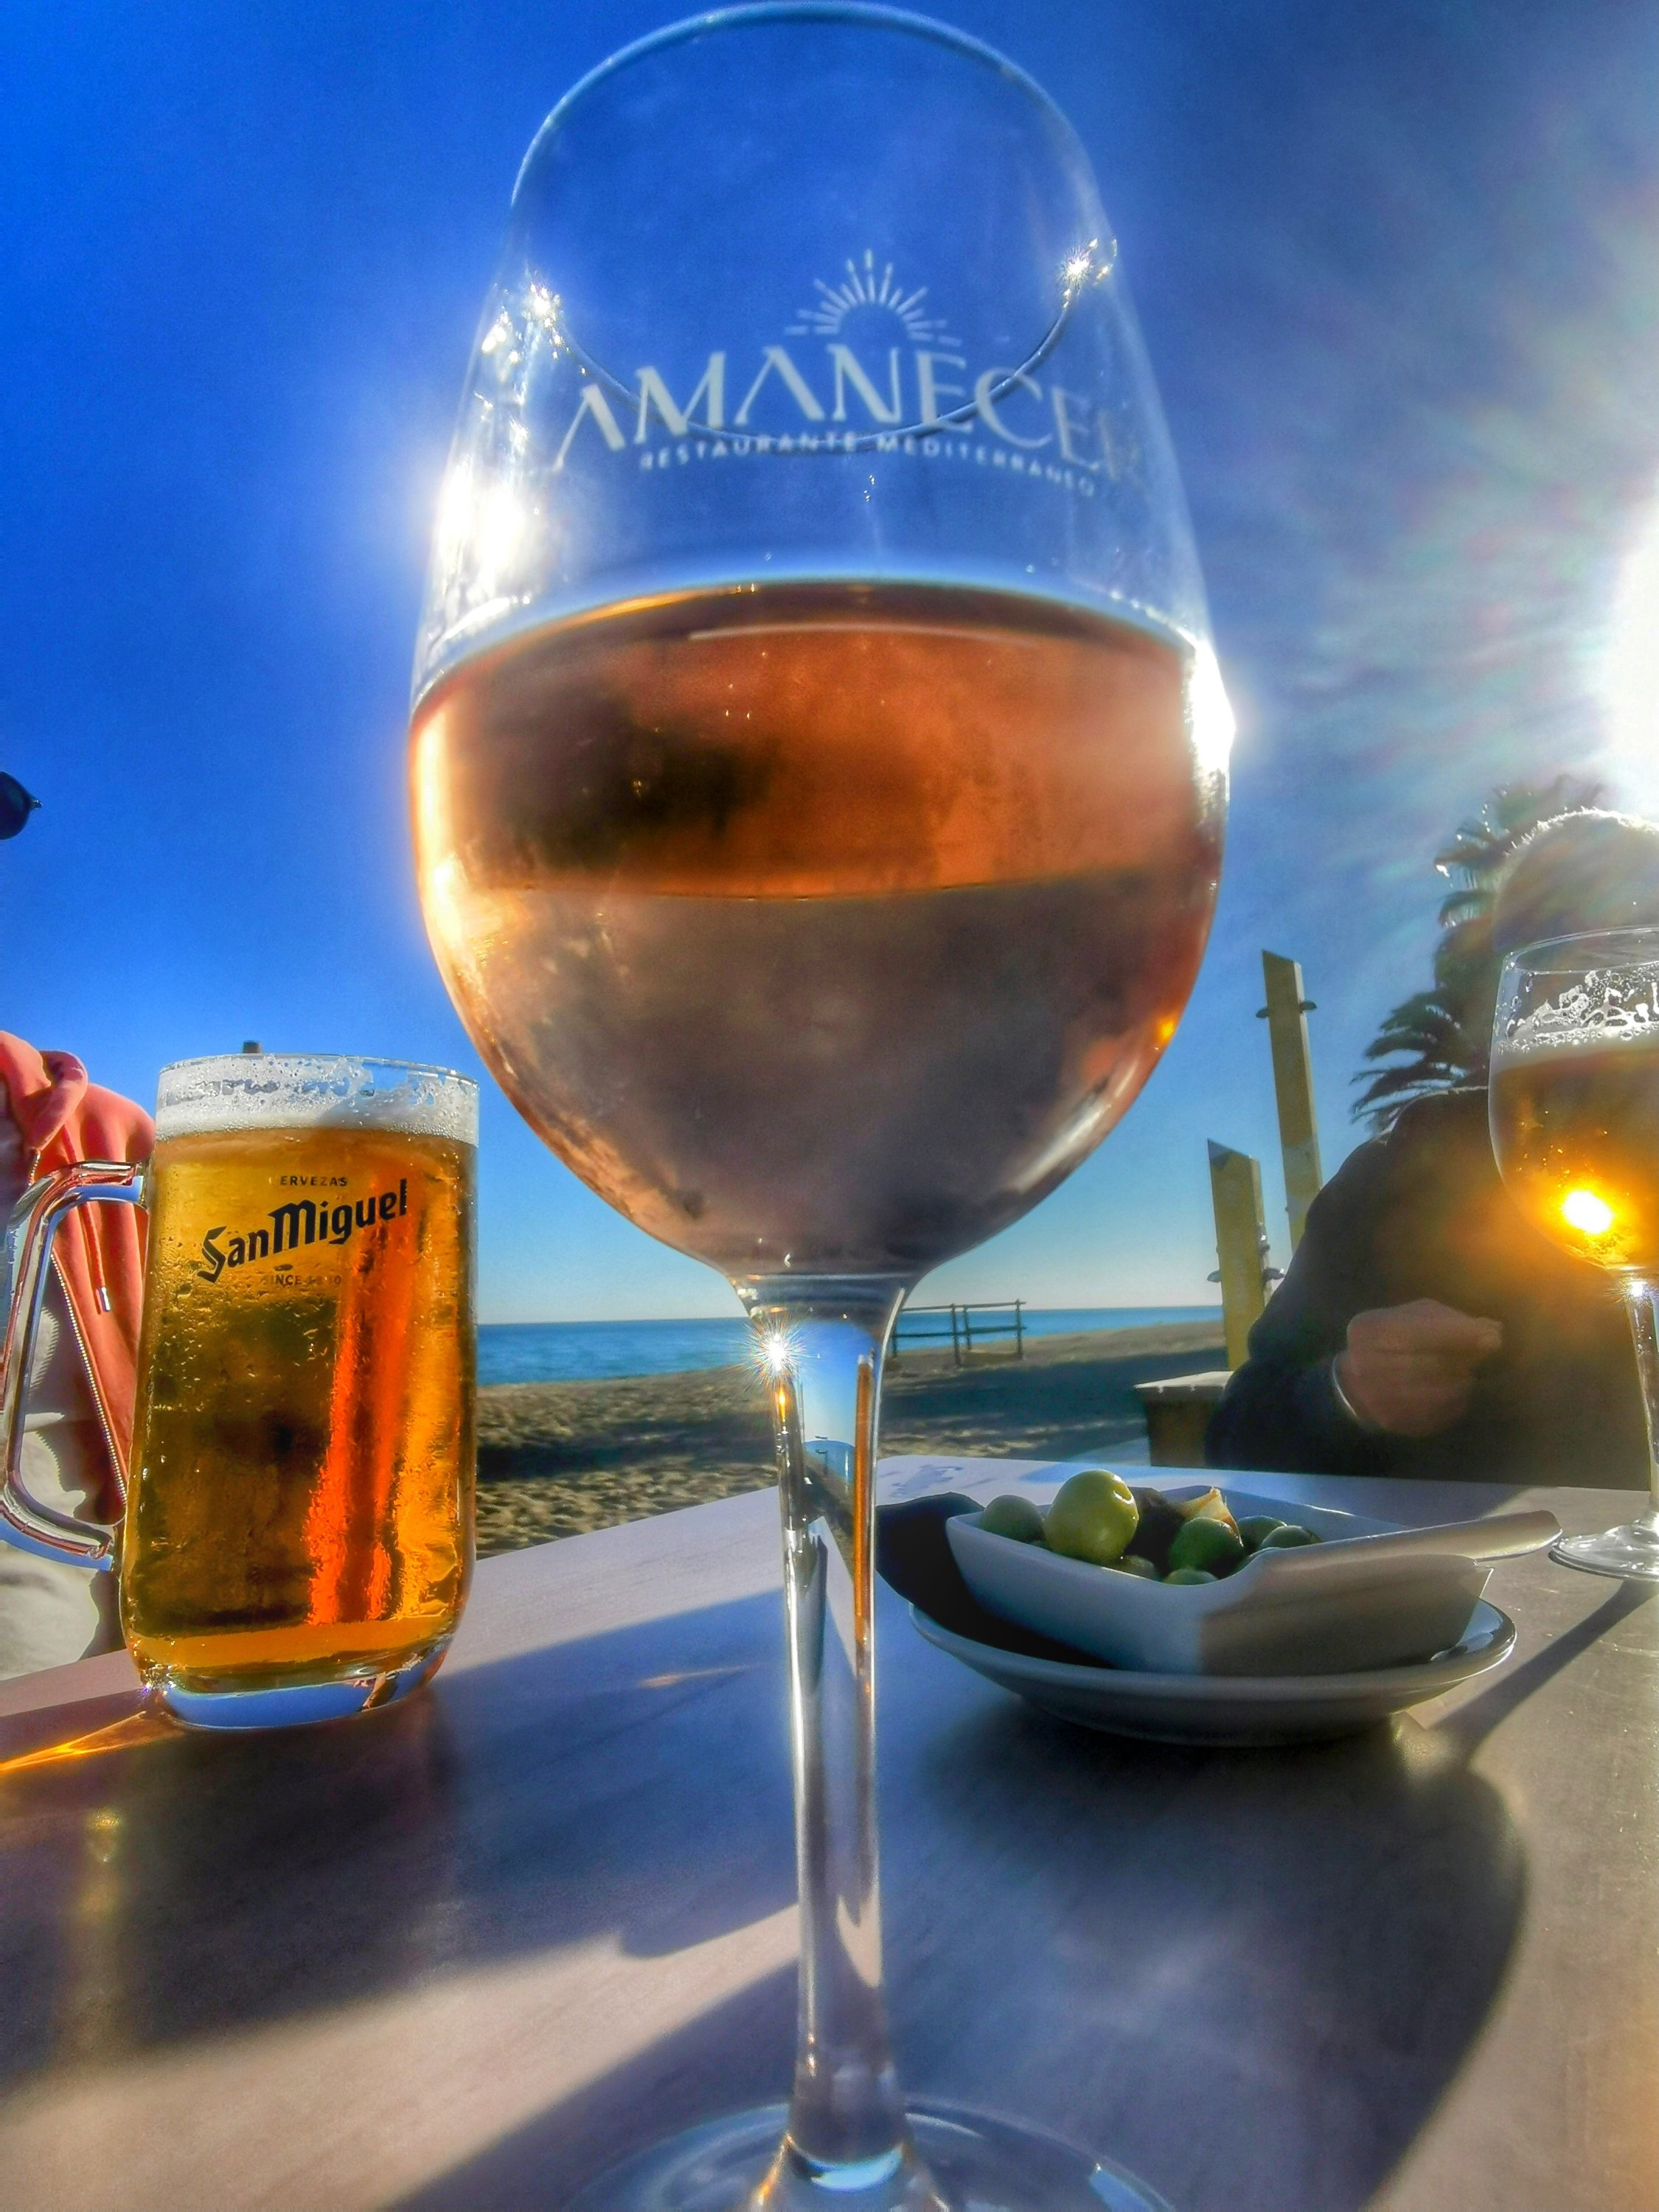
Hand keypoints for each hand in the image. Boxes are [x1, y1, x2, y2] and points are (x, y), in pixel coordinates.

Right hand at [1334, 1299, 1503, 1438]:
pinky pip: (1436, 1415)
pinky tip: (1458, 1393)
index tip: (1495, 1337)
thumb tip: (1492, 1328)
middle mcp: (1365, 1365)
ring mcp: (1376, 1398)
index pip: (1419, 1333)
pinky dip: (1455, 1403)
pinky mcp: (1393, 1422)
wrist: (1357, 1384)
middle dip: (1465, 1358)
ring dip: (1462, 1382)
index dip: (1458, 1336)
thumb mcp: (1413, 1319)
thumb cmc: (1393, 1341)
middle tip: (1488, 1351)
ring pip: (1436, 1392)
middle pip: (1430, 1364)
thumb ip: (1448, 1321)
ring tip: (1469, 1373)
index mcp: (1369, 1331)